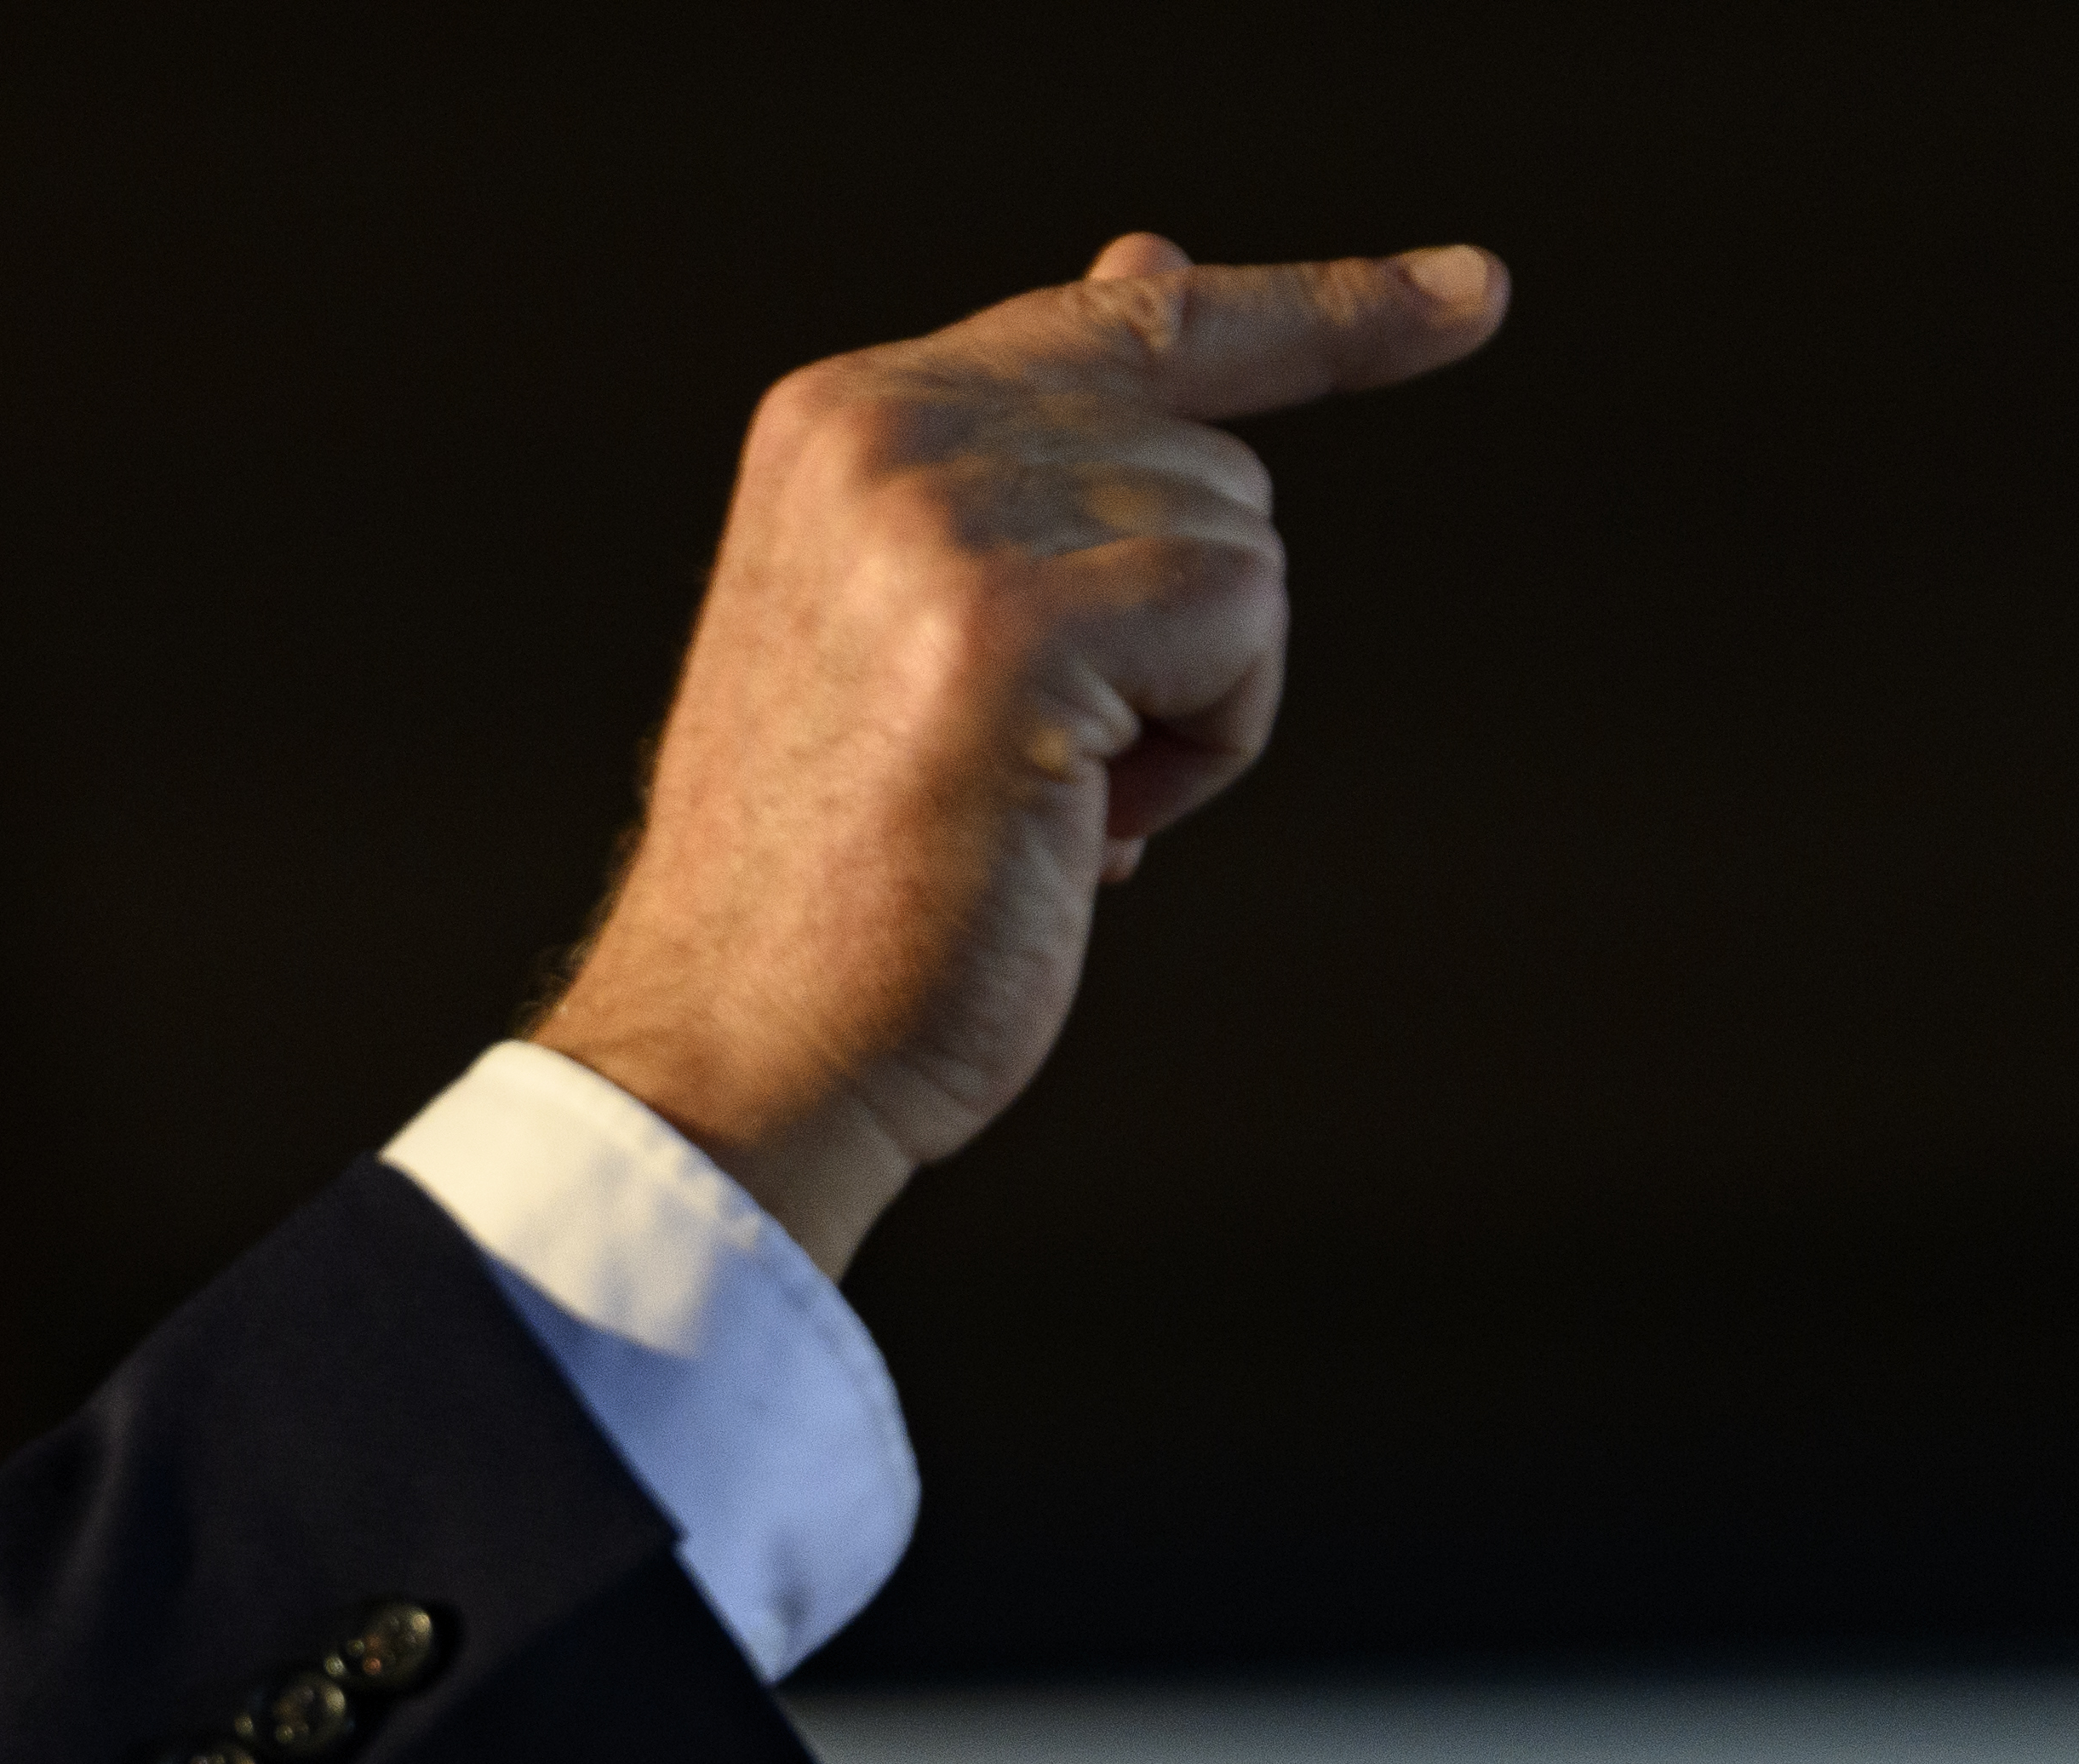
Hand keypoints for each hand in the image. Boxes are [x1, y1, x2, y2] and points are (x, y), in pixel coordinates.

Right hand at [535, 234, 1509, 1274]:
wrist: (739, 1051)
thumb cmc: (838, 877)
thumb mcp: (932, 623)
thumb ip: (1040, 456)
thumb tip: (1157, 265)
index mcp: (843, 422)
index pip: (1128, 322)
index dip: (1320, 311)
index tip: (1471, 297)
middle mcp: (882, 437)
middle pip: (1210, 454)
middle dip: (1175, 628)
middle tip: (1031, 771)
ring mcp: (941, 522)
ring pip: (1241, 546)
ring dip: (1186, 705)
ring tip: (1030, 809)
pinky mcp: (1015, 624)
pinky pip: (1244, 628)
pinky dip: (1205, 749)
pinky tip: (1071, 829)